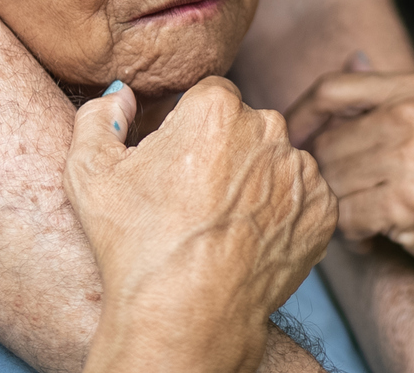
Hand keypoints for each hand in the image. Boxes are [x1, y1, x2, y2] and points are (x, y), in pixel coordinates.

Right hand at [66, 77, 337, 372]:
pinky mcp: (324, 210)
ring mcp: (302, 171)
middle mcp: (269, 129)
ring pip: (275, 162)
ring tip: (222, 224)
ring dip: (255, 181)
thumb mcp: (89, 173)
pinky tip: (248, 239)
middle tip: (195, 198)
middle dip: (225, 151)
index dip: (188, 130)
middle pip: (246, 126)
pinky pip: (301, 198)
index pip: (208, 98)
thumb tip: (124, 96)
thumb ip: (98, 116)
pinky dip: (281, 213)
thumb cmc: (136, 245)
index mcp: (218, 107)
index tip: (175, 164)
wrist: (185, 317)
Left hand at [286, 67, 413, 372]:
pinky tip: (374, 235)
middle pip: (328, 143)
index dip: (300, 116)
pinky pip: (347, 218)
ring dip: (342, 208)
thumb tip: (350, 57)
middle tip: (349, 198)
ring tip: (366, 217)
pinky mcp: (408, 202)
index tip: (292, 141)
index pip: (331, 89)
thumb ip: (388, 94)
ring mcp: (412, 158)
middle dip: (329, 177)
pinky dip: (353, 234)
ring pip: (334, 182)